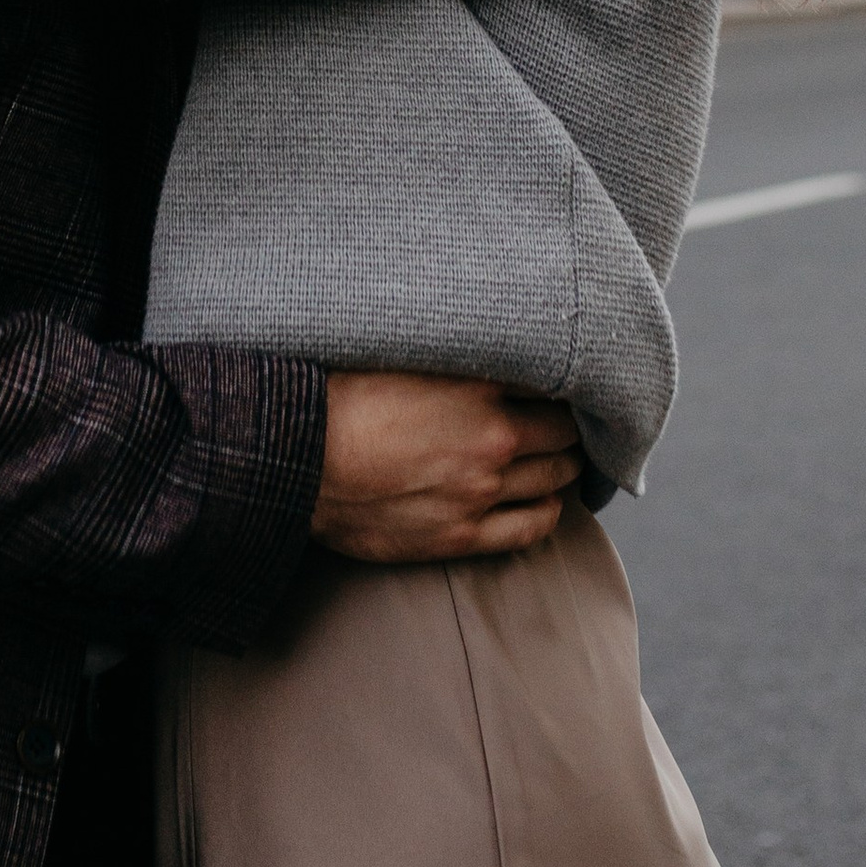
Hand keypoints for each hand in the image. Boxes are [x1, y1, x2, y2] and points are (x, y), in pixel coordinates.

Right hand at [312, 373, 583, 564]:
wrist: (299, 460)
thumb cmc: (338, 395)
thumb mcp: (400, 350)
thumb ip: (451, 347)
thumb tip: (483, 331)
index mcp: (477, 384)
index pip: (552, 379)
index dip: (560, 376)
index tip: (559, 373)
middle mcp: (491, 437)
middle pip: (562, 431)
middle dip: (566, 423)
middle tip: (563, 416)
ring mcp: (480, 491)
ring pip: (554, 477)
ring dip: (562, 464)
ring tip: (557, 454)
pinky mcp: (462, 535)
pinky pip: (532, 527)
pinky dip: (549, 510)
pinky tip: (546, 499)